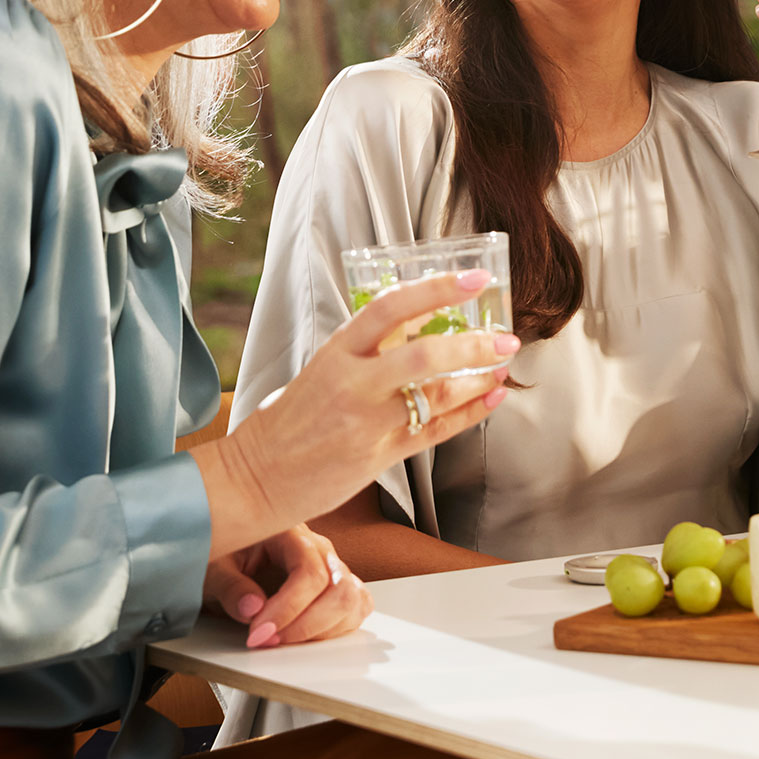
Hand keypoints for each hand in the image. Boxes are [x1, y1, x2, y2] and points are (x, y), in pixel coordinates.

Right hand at [192, 272, 517, 556]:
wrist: (252, 479)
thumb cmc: (283, 423)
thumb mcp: (319, 371)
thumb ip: (364, 353)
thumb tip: (415, 328)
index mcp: (335, 352)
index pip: (391, 307)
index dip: (437, 289)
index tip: (474, 279)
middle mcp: (353, 384)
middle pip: (423, 354)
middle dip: (473, 343)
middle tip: (507, 335)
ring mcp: (367, 423)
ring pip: (435, 395)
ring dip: (477, 378)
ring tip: (504, 363)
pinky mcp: (377, 457)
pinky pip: (434, 433)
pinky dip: (468, 414)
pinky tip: (491, 398)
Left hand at [204, 523, 372, 648]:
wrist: (225, 555)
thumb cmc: (221, 554)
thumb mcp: (213, 567)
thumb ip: (231, 586)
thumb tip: (252, 609)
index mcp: (291, 533)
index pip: (309, 572)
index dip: (287, 609)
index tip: (259, 633)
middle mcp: (318, 548)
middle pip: (340, 590)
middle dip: (306, 626)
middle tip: (268, 641)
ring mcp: (332, 568)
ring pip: (353, 601)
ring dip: (321, 631)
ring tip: (284, 640)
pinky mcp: (336, 588)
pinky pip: (357, 607)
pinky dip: (337, 628)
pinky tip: (306, 636)